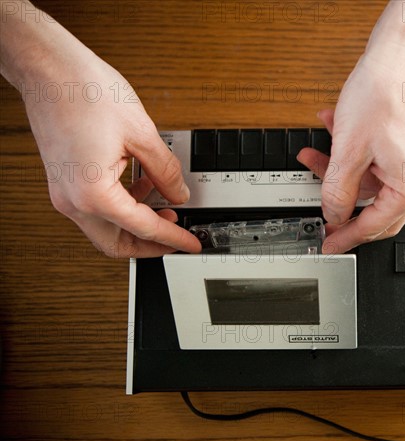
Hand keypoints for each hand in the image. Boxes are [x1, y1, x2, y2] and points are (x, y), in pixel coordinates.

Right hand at [22, 52, 200, 257]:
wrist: (49, 67)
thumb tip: (180, 193)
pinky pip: (96, 208)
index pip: (143, 228)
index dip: (174, 238)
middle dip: (150, 243)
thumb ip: (166, 171)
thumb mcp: (142, 134)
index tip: (191, 244)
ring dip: (137, 223)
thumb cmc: (84, 90)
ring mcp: (64, 192)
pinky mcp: (64, 180)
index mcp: (93, 194)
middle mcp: (72, 200)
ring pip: (105, 228)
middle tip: (177, 234)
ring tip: (166, 206)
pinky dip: (122, 206)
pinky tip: (143, 185)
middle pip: (116, 243)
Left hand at [298, 50, 404, 253]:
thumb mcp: (348, 152)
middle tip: (321, 214)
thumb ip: (337, 191)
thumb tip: (333, 214)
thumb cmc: (384, 94)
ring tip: (314, 156)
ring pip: (369, 183)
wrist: (398, 55)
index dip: (345, 235)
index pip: (373, 225)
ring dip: (340, 171)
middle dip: (341, 203)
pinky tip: (333, 135)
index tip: (329, 243)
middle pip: (374, 209)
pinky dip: (353, 156)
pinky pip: (375, 164)